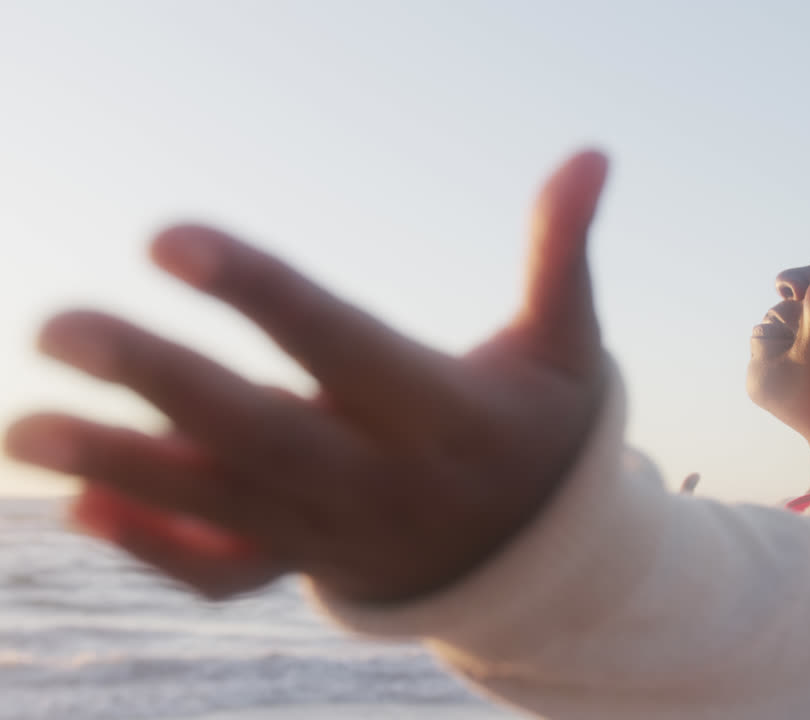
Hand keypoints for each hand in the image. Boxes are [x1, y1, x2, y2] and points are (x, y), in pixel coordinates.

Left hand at [5, 150, 610, 602]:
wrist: (533, 556)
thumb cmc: (540, 428)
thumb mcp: (566, 346)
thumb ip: (563, 253)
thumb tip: (593, 154)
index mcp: (444, 414)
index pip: (344, 347)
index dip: (263, 296)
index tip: (168, 240)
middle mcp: (383, 480)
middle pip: (264, 435)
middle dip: (162, 383)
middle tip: (58, 325)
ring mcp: (338, 533)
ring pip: (224, 505)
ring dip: (124, 469)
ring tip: (22, 427)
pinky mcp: (307, 562)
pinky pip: (225, 569)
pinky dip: (154, 546)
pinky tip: (79, 502)